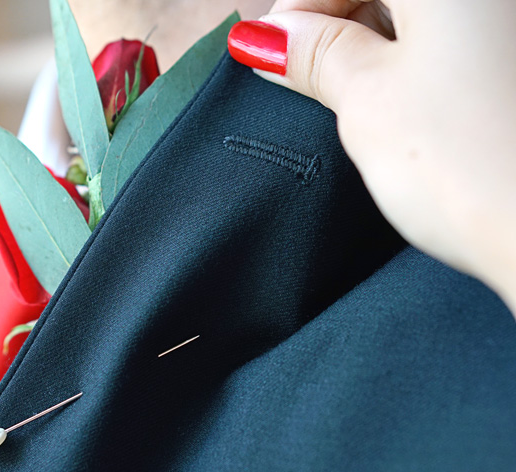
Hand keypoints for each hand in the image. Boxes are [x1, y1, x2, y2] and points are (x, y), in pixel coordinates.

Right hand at [228, 0, 515, 314]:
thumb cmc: (476, 166)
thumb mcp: (368, 101)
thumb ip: (315, 55)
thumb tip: (269, 36)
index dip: (296, 9)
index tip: (270, 51)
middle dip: (338, 22)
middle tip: (305, 76)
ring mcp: (512, 22)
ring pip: (432, 11)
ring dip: (382, 38)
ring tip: (360, 97)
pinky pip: (469, 35)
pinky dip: (429, 55)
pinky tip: (415, 98)